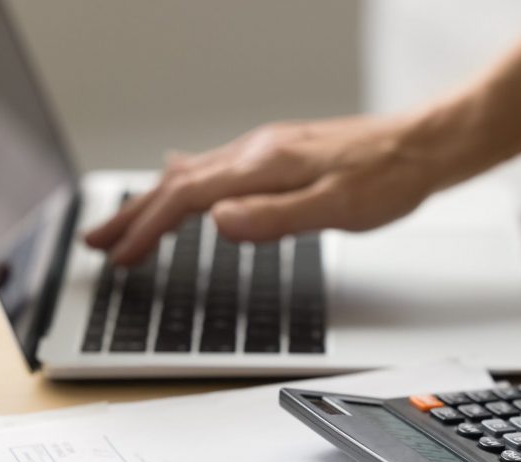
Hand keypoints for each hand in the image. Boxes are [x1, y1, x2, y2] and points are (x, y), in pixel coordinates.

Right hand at [85, 115, 440, 265]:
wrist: (422, 147)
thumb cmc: (387, 178)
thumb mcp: (335, 208)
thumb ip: (274, 218)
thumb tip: (216, 224)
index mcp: (263, 166)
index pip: (187, 198)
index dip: (148, 228)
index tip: (121, 255)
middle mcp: (257, 151)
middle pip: (178, 182)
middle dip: (135, 214)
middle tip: (98, 240)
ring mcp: (268, 150)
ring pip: (195, 173)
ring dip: (155, 199)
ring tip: (127, 221)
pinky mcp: (282, 154)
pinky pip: (217, 167)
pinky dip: (187, 182)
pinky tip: (185, 179)